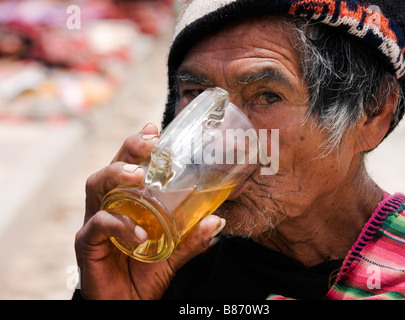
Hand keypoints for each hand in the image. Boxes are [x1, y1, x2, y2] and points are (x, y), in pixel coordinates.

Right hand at [75, 123, 225, 298]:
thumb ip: (192, 238)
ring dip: (116, 174)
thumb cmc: (144, 275)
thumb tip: (218, 220)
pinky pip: (98, 225)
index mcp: (126, 203)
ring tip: (138, 175)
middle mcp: (107, 206)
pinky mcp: (86, 243)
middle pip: (111, 167)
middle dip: (129, 149)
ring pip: (96, 186)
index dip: (139, 145)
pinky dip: (119, 224)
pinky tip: (140, 232)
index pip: (129, 166)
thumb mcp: (173, 253)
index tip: (155, 129)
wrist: (127, 305)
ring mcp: (94, 223)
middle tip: (150, 142)